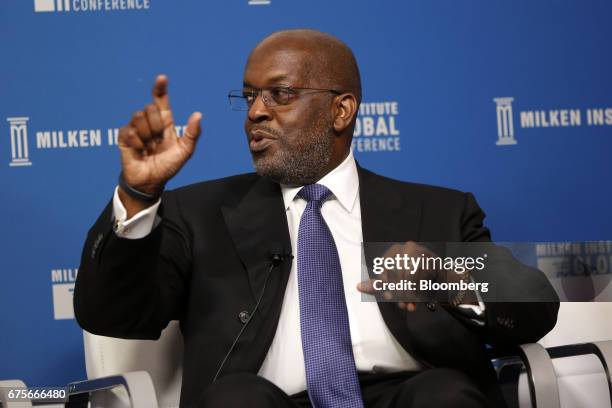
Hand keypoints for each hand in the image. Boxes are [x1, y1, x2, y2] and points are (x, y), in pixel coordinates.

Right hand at [118, 75, 201, 196]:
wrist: (151, 181)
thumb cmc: (168, 166)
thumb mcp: (185, 151)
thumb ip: (193, 133)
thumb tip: (198, 114)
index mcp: (164, 122)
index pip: (160, 100)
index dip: (160, 88)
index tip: (162, 77)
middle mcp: (149, 122)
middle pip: (149, 108)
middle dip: (156, 125)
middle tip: (157, 141)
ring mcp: (135, 128)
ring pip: (138, 117)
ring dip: (147, 135)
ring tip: (148, 147)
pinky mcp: (124, 137)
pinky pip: (130, 131)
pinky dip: (137, 143)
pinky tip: (140, 151)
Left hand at [357, 241, 441, 311]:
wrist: (442, 280)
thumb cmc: (415, 281)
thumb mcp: (395, 283)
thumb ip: (378, 285)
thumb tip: (358, 287)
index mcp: (394, 250)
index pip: (385, 267)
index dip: (385, 284)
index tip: (388, 297)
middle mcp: (407, 247)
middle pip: (397, 273)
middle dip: (398, 292)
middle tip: (402, 305)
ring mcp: (422, 252)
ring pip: (410, 277)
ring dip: (409, 295)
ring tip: (410, 305)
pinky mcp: (434, 261)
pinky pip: (424, 280)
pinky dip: (420, 291)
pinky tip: (419, 299)